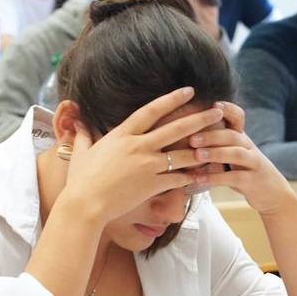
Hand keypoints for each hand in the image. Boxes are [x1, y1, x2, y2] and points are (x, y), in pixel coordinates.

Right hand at [59, 87, 215, 224]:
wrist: (85, 205)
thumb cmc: (80, 180)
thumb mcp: (81, 152)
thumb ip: (83, 134)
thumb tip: (76, 121)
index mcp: (123, 134)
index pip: (152, 110)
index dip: (172, 99)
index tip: (189, 91)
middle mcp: (138, 146)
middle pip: (176, 128)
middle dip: (199, 118)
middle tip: (217, 111)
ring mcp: (147, 166)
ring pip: (182, 154)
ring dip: (203, 148)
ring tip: (220, 142)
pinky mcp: (152, 185)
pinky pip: (178, 178)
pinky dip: (192, 176)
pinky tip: (205, 174)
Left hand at [188, 101, 295, 215]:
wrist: (272, 194)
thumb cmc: (244, 171)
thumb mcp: (234, 154)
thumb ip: (217, 144)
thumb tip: (186, 133)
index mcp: (242, 138)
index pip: (238, 116)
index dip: (228, 108)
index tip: (213, 104)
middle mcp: (249, 147)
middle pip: (233, 135)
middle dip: (212, 135)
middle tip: (191, 139)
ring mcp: (253, 163)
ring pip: (236, 154)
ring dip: (215, 153)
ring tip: (196, 155)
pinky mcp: (253, 181)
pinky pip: (235, 178)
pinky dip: (216, 178)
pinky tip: (199, 179)